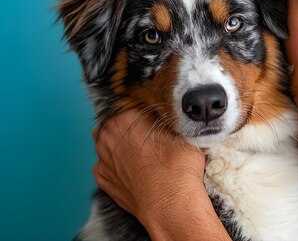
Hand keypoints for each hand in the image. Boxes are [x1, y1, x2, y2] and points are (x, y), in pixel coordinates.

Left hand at [92, 109, 206, 225]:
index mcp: (125, 117)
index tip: (157, 117)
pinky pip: (108, 165)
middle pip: (117, 122)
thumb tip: (168, 112)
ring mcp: (103, 159)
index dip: (147, 110)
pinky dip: (119, 165)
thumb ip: (168, 117)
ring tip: (144, 153)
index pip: (133, 104)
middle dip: (132, 127)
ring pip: (110, 143)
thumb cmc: (178, 167)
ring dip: (123, 145)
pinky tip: (136, 169)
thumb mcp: (182, 131)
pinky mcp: (103, 179)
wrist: (171, 205)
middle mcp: (108, 136)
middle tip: (151, 135)